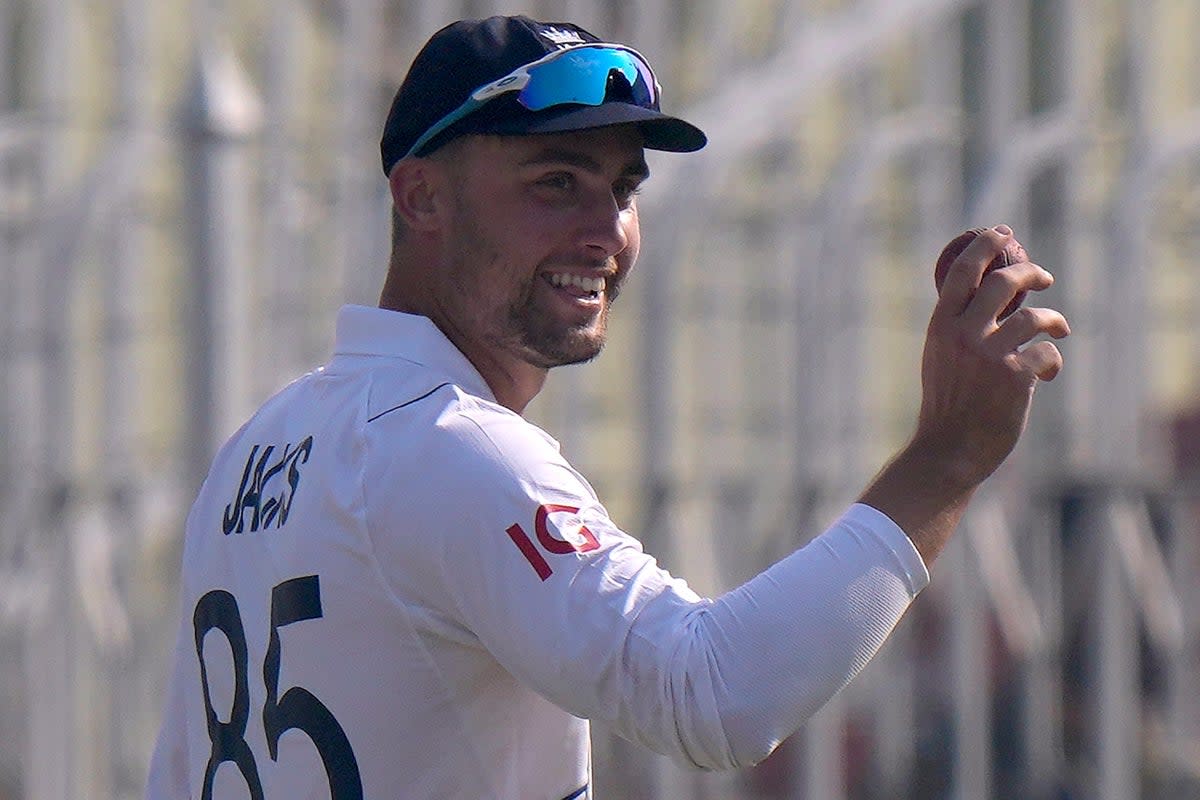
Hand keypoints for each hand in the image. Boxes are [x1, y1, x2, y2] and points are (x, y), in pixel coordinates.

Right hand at [914, 224, 1069, 489]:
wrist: (948, 451)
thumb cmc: (946, 407)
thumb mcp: (940, 359)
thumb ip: (957, 329)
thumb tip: (982, 296)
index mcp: (940, 327)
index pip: (963, 271)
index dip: (985, 245)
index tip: (1001, 233)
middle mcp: (962, 334)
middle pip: (1003, 282)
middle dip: (1030, 272)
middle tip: (1043, 277)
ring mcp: (989, 354)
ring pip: (1034, 315)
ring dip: (1053, 319)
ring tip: (1058, 329)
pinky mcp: (1015, 376)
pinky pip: (1046, 353)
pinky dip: (1051, 361)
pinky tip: (1045, 374)